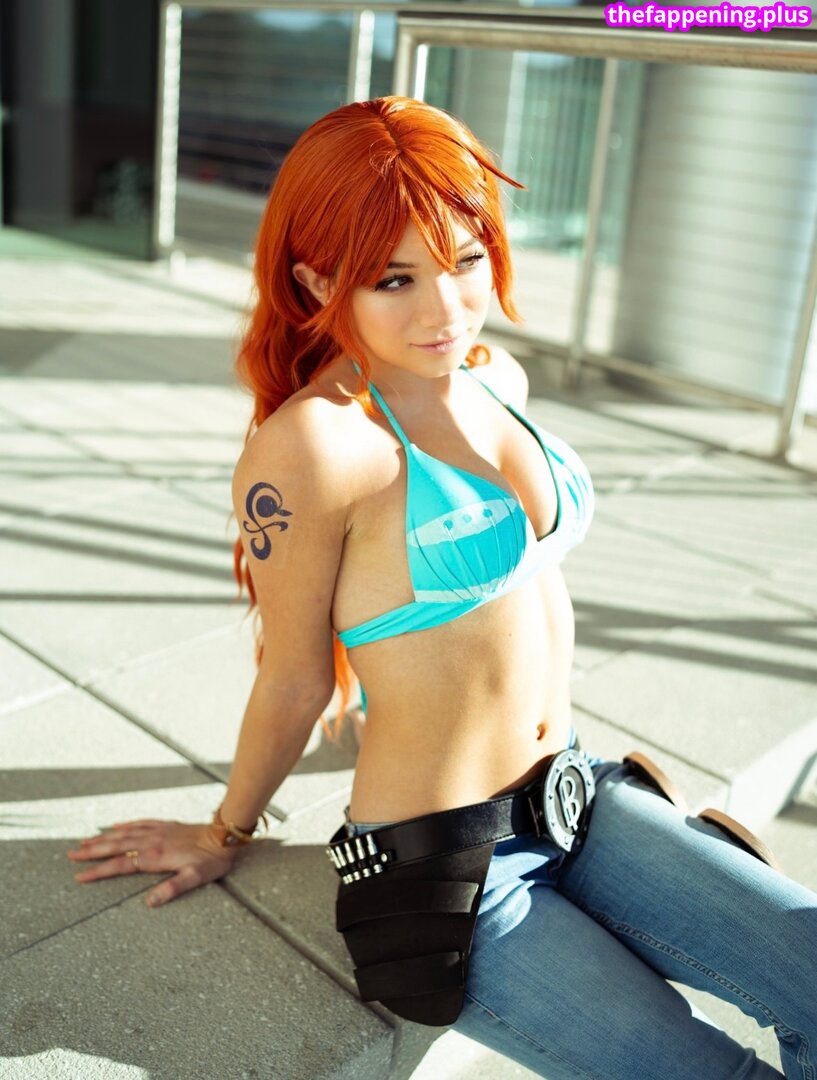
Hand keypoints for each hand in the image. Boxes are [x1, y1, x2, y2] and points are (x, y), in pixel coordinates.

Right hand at [67, 818, 237, 907]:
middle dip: (93, 851)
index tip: (80, 876)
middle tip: (71, 855)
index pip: (120, 865)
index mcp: (155, 856)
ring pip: (124, 834)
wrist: (225, 834)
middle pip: (116, 846)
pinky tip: (115, 826)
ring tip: (85, 841)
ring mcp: (158, 831)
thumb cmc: (212, 859)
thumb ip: (173, 888)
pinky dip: (126, 824)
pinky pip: (141, 823)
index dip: (99, 871)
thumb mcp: (195, 877)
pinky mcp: (166, 824)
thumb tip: (150, 902)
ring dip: (103, 837)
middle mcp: (152, 841)